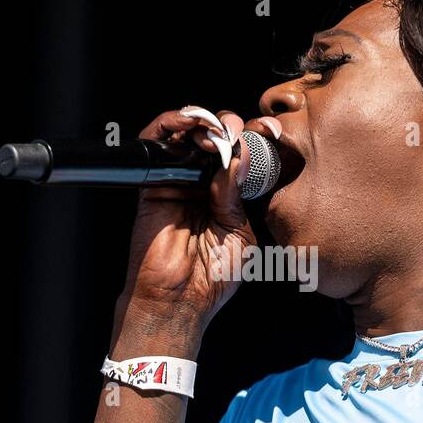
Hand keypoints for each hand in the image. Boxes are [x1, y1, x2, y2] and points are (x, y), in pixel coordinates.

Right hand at [113, 108, 257, 344]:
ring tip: (217, 130)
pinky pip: (156, 145)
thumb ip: (237, 193)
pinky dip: (169, 125)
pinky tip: (189, 123)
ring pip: (188, 135)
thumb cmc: (212, 277)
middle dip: (231, 127)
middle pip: (216, 139)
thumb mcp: (239, 231)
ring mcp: (178, 182)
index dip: (255, 139)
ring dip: (204, 123)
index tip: (270, 130)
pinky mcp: (152, 183)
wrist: (178, 300)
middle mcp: (204, 185)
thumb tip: (239, 154)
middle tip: (239, 130)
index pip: (243, 156)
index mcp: (230, 197)